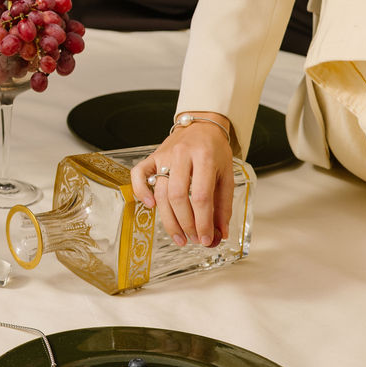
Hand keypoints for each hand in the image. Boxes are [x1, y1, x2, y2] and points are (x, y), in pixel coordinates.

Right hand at [129, 112, 233, 247]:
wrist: (201, 126)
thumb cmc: (215, 151)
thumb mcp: (227, 175)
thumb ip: (223, 205)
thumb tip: (220, 234)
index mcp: (205, 157)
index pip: (202, 196)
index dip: (203, 222)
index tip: (207, 239)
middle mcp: (182, 155)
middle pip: (178, 196)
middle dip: (186, 224)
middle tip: (193, 240)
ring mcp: (164, 155)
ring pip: (161, 191)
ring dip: (168, 219)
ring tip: (179, 237)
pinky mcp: (151, 156)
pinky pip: (138, 174)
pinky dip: (141, 191)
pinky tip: (150, 206)